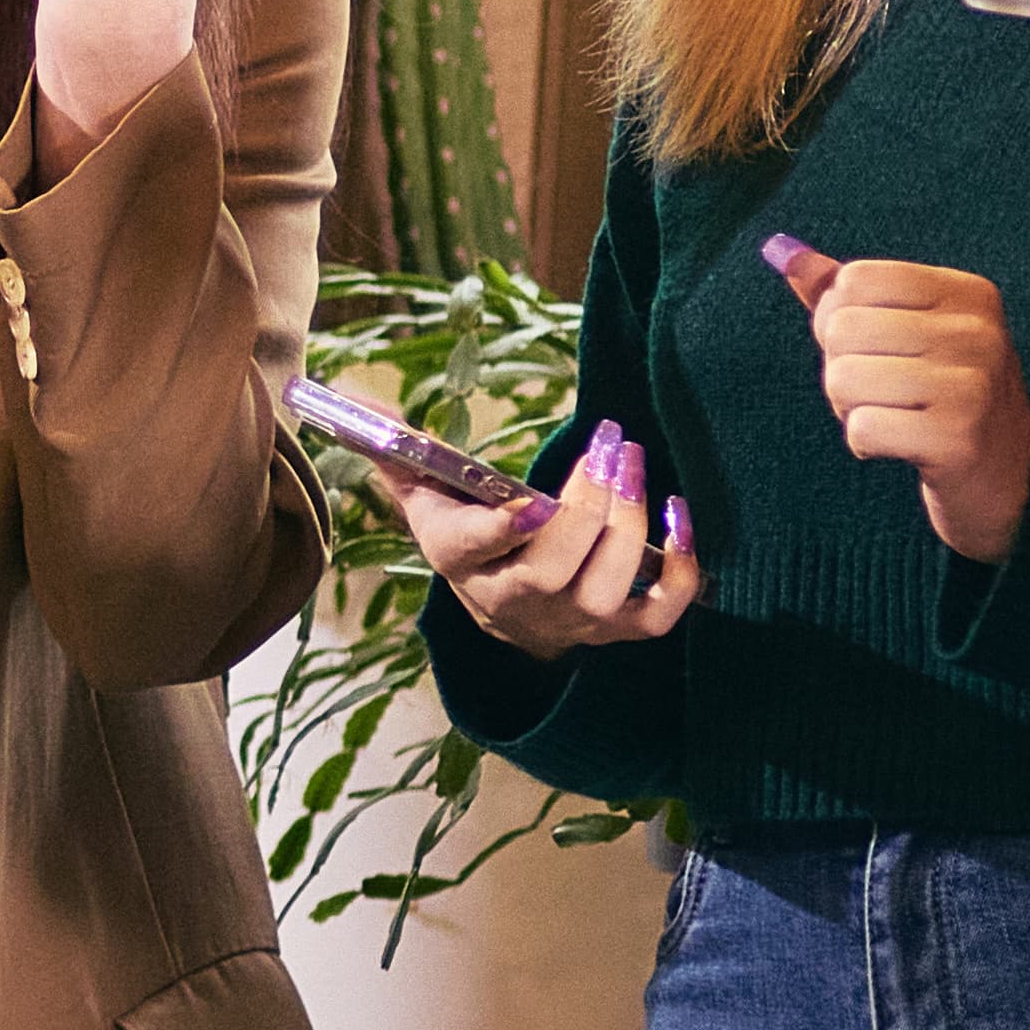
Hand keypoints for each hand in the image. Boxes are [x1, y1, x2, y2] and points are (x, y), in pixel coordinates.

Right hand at [408, 428, 696, 658]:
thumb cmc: (468, 534)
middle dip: (586, 507)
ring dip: (629, 524)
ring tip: (632, 460)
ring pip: (604, 590)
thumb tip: (351, 398)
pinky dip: (679, 571)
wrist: (505, 611)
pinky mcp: (616, 630)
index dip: (504, 531)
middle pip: (551, 570)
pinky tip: (676, 514)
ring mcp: (568, 621)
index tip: (533, 501)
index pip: (475, 551)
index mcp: (459, 559)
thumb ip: (398, 446)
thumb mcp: (427, 494)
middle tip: (609, 446)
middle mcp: (513, 600)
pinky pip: (657, 615)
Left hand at [773, 240, 1029, 564]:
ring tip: (894, 417)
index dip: (840, 320)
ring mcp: (973, 384)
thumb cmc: (942, 394)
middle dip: (843, 368)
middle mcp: (977, 331)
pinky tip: (903, 446)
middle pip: (841, 329)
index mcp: (967, 293)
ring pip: (842, 378)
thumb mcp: (908, 330)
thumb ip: (845, 292)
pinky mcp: (957, 438)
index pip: (854, 280)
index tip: (876, 350)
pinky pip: (861, 429)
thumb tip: (783, 253)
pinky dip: (865, 443)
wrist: (1001, 478)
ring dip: (851, 408)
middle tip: (885, 393)